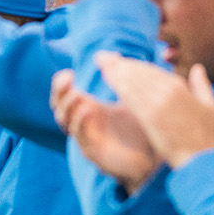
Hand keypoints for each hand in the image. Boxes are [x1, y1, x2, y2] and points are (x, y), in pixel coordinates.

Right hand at [51, 68, 161, 191]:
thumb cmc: (142, 130)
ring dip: (68, 104)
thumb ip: (121, 79)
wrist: (155, 160)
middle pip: (58, 106)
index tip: (69, 72)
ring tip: (78, 93)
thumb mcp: (132, 99)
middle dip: (59, 91)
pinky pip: (79, 135)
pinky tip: (89, 109)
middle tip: (68, 78)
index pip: (63, 95)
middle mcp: (84, 123)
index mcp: (90, 109)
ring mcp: (86, 137)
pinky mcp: (93, 151)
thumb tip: (112, 54)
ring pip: (65, 120)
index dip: (60, 83)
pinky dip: (80, 120)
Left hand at [97, 53, 213, 168]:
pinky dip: (119, 85)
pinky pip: (131, 97)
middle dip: (119, 64)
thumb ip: (201, 85)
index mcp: (181, 87)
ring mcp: (159, 103)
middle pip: (139, 72)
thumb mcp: (209, 106)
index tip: (120, 60)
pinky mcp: (150, 117)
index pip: (152, 71)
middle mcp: (168, 91)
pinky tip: (108, 79)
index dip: (134, 64)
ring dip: (115, 71)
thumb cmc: (205, 135)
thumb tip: (197, 68)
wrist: (200, 158)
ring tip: (101, 63)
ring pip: (133, 81)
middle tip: (102, 57)